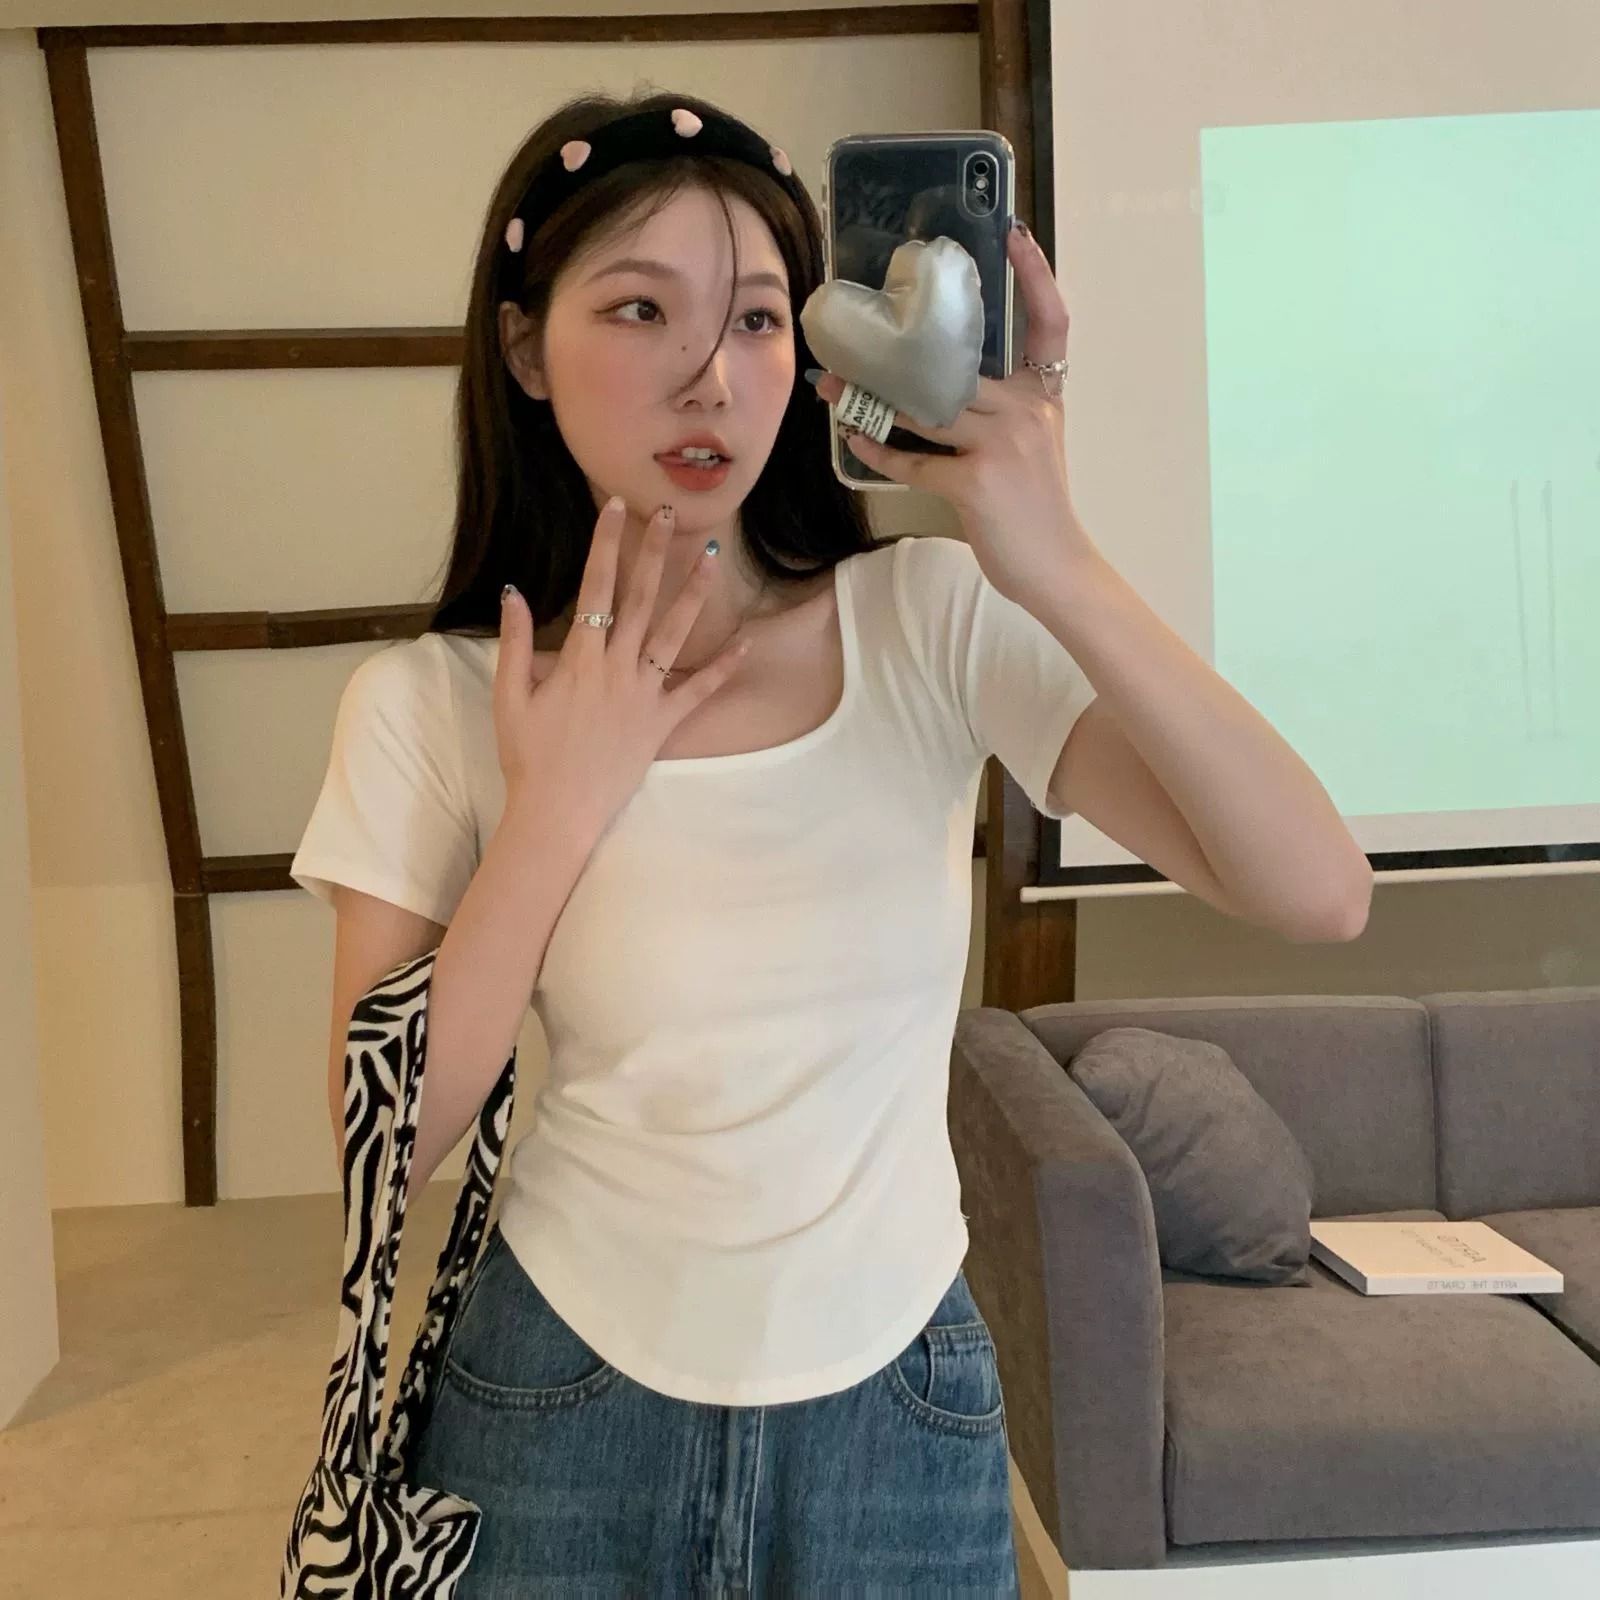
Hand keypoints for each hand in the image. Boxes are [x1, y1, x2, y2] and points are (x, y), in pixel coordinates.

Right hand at [495, 498, 748, 822]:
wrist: (557, 812)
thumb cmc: (528, 757)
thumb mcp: (509, 697)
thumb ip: (514, 642)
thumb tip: (515, 592)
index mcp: (579, 659)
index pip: (596, 588)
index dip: (606, 544)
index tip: (617, 507)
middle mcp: (617, 669)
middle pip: (641, 599)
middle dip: (655, 551)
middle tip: (671, 513)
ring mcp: (644, 695)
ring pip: (674, 635)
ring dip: (695, 594)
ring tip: (714, 558)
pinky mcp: (662, 724)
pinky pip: (698, 692)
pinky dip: (722, 668)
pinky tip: (744, 644)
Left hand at [812, 220, 1093, 604]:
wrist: (1056, 568)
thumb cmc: (1036, 511)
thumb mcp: (1030, 448)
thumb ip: (995, 414)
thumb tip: (929, 393)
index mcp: (1044, 396)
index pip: (1050, 322)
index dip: (1035, 274)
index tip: (1014, 233)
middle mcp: (1027, 410)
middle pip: (956, 365)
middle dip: (900, 357)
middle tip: (854, 344)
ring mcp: (1003, 443)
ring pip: (926, 406)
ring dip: (873, 401)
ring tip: (836, 389)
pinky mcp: (976, 480)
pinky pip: (914, 458)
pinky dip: (880, 452)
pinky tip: (855, 441)